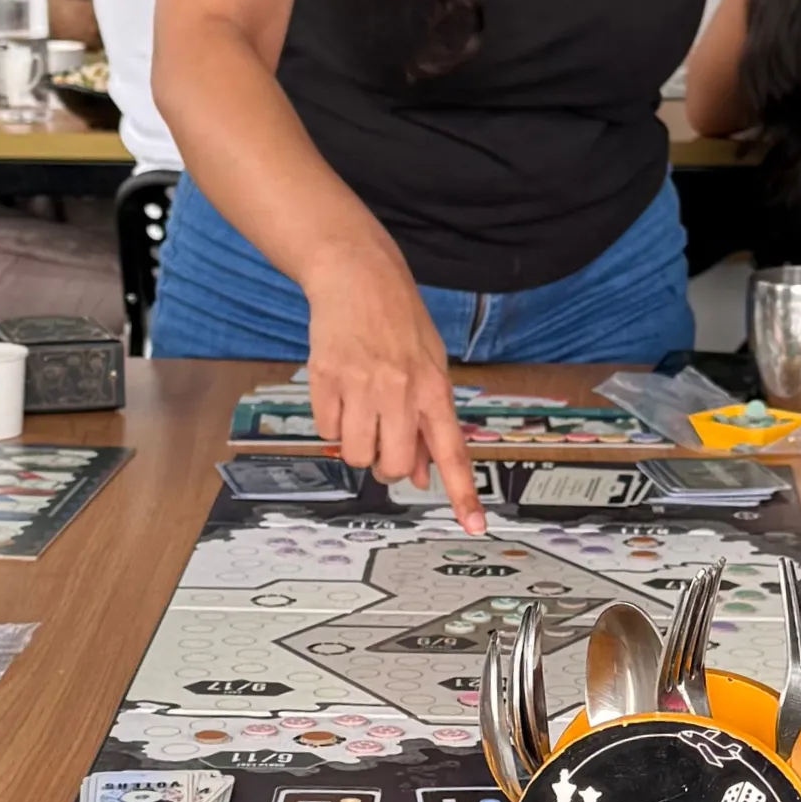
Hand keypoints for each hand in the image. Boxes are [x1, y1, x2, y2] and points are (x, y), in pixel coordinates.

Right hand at [304, 251, 479, 532]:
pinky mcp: (326, 378)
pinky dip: (332, 423)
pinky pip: (326, 430)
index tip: (474, 525)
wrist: (358, 275)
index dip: (463, 493)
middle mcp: (400, 390)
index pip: (452, 452)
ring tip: (361, 410)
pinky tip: (340, 393)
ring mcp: (361, 385)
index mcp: (433, 388)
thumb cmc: (398, 321)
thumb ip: (427, 423)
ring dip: (356, 445)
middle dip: (385, 467)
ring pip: (355, 455)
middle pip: (391, 467)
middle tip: (383, 443)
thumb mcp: (429, 368)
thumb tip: (421, 475)